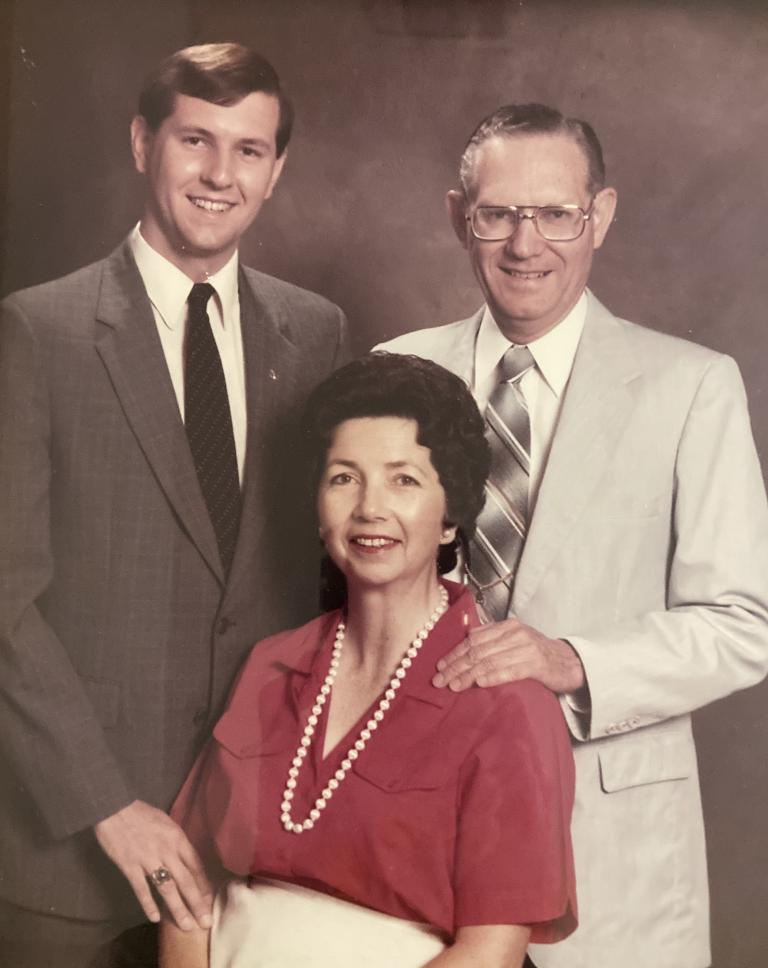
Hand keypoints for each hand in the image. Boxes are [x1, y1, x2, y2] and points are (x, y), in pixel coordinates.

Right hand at [94, 800, 212, 930]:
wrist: (115, 808)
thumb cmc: (141, 813)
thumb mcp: (166, 822)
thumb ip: (176, 842)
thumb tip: (185, 859)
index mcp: (177, 838)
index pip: (196, 865)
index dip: (204, 885)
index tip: (210, 901)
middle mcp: (167, 850)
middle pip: (186, 880)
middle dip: (197, 903)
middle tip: (205, 922)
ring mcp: (148, 859)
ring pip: (167, 888)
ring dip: (178, 908)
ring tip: (186, 925)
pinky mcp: (130, 866)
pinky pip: (142, 889)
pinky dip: (148, 904)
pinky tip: (155, 918)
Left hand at [432, 616, 584, 693]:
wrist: (570, 662)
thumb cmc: (538, 654)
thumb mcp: (514, 640)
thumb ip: (492, 640)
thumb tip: (463, 643)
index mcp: (506, 626)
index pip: (473, 639)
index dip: (454, 653)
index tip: (439, 666)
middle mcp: (514, 633)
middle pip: (478, 651)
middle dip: (455, 666)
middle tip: (439, 680)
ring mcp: (526, 648)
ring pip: (489, 661)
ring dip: (468, 675)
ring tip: (453, 686)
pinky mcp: (536, 664)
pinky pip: (509, 670)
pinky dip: (493, 677)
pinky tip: (480, 684)